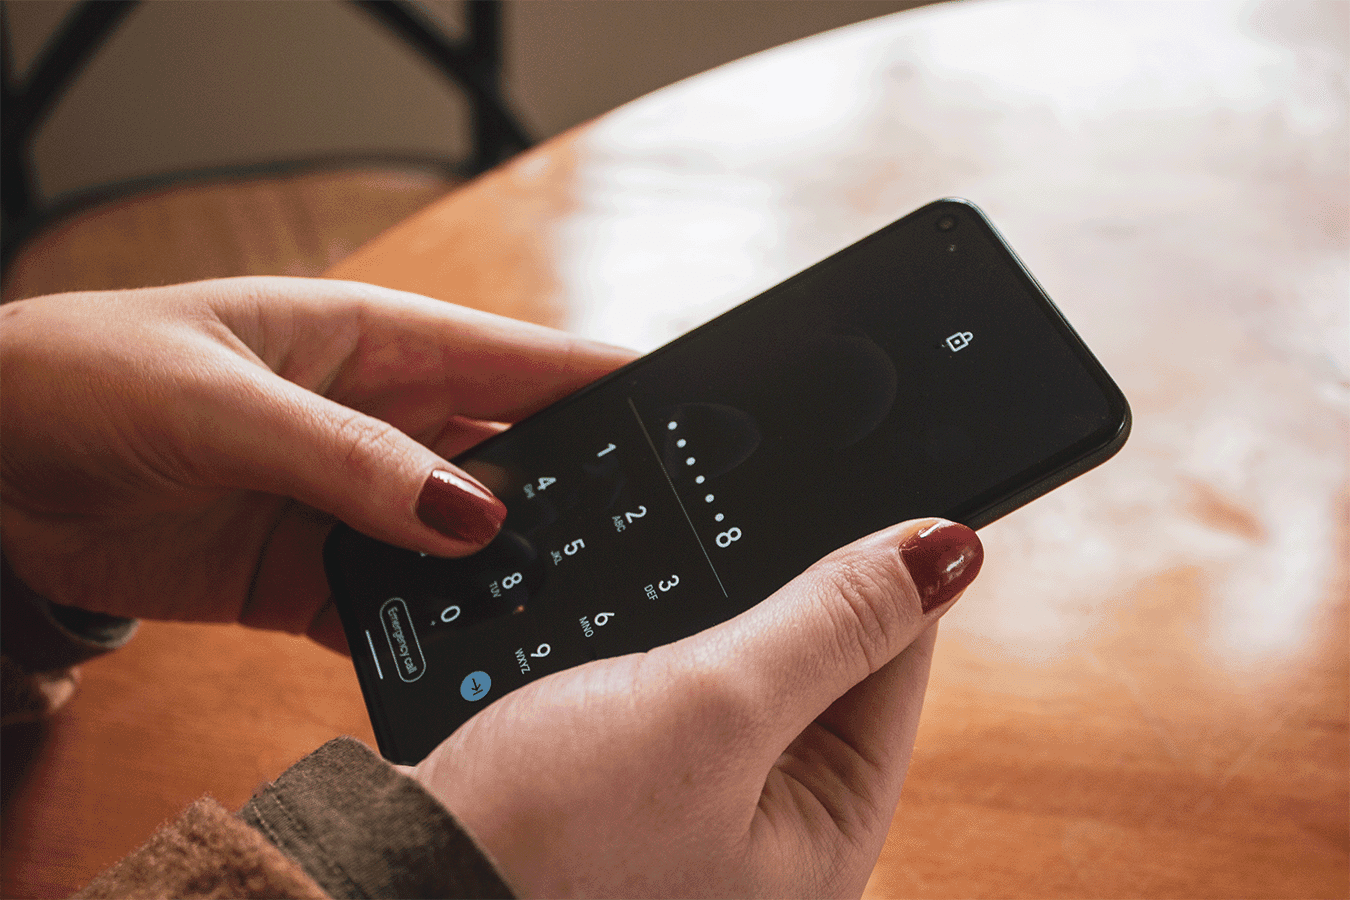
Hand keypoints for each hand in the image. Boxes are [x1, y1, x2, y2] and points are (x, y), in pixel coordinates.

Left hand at [0, 277, 633, 650]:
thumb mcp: (222, 402)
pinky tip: (461, 662)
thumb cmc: (83, 379)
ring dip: (502, 578)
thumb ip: (350, 460)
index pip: (521, 359)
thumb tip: (473, 517)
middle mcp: (380, 423)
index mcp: (374, 343)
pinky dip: (425, 636)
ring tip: (566, 616)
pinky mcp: (307, 577)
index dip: (609, 386)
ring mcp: (349, 503)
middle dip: (575, 498)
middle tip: (648, 549)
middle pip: (510, 458)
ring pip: (460, 544)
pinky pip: (391, 611)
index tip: (689, 422)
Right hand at [412, 518, 981, 897]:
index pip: (897, 668)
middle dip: (800, 582)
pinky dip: (674, 634)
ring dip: (729, 601)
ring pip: (748, 666)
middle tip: (776, 489)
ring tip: (707, 531)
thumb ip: (832, 620)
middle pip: (826, 666)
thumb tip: (946, 549)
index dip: (890, 567)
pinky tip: (652, 590)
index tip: (881, 477)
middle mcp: (774, 833)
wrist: (394, 880)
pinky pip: (684, 687)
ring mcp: (702, 811)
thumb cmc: (546, 836)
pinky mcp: (635, 788)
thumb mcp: (713, 706)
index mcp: (828, 836)